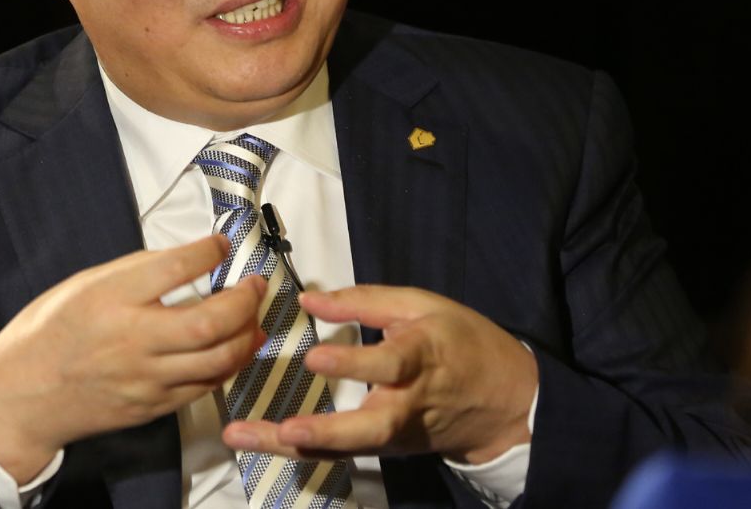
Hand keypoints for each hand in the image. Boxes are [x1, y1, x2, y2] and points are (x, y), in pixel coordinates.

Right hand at [0, 234, 266, 481]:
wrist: (22, 395)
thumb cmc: (48, 333)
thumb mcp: (83, 284)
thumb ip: (134, 272)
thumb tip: (184, 259)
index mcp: (110, 299)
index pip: (174, 269)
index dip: (207, 251)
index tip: (221, 244)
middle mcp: (131, 340)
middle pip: (210, 322)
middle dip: (244, 300)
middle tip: (254, 285)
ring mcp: (144, 379)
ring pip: (217, 360)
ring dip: (246, 336)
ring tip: (253, 318)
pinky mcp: (151, 406)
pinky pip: (203, 387)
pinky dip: (226, 365)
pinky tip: (233, 349)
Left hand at [221, 285, 536, 464]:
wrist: (505, 401)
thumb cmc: (462, 342)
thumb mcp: (423, 305)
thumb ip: (365, 302)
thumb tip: (309, 299)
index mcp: (422, 357)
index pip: (389, 364)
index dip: (354, 364)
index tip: (315, 357)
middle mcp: (409, 404)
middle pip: (371, 427)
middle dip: (325, 432)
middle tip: (285, 430)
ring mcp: (399, 435)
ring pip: (348, 447)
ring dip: (296, 446)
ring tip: (244, 436)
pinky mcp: (388, 449)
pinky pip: (342, 452)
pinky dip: (301, 450)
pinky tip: (259, 442)